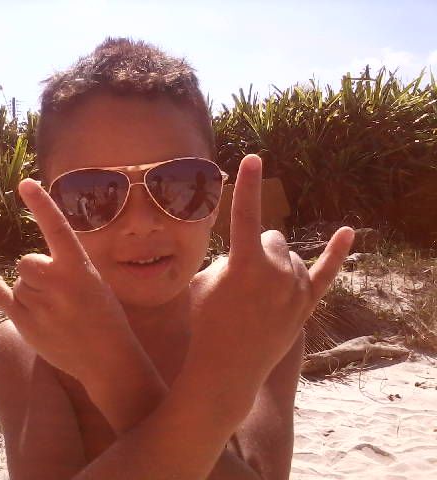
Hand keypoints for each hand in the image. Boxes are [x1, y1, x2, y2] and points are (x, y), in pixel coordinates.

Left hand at [0, 179, 135, 382]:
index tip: (25, 183)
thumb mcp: (94, 282)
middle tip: (59, 294)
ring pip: (19, 282)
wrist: (107, 359)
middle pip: (27, 261)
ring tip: (55, 312)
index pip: (56, 227)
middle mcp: (56, 282)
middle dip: (36, 271)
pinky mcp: (25, 323)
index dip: (40, 204)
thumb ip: (67, 267)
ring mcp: (38, 304)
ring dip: (31, 291)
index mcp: (79, 268)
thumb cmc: (105, 317)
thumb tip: (33, 263)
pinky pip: (1, 296)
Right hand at [186, 154, 353, 392]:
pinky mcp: (306, 304)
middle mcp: (277, 270)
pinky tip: (347, 232)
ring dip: (274, 263)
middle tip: (240, 280)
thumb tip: (243, 254)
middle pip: (272, 237)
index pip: (244, 214)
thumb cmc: (206, 324)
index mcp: (245, 263)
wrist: (226, 368)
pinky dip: (336, 252)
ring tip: (256, 295)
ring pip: (289, 255)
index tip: (252, 158)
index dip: (246, 185)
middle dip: (257, 248)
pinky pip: (326, 272)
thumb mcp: (204, 283)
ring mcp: (296, 288)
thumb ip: (226, 260)